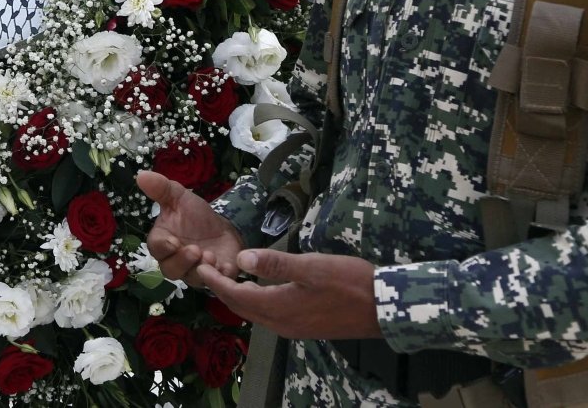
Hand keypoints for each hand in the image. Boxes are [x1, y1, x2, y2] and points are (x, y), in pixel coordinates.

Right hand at [138, 170, 244, 286]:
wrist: (223, 227)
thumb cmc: (196, 215)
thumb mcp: (180, 198)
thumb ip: (161, 189)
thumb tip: (141, 175)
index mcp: (164, 242)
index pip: (157, 249)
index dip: (163, 248)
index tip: (173, 242)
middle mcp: (176, 261)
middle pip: (171, 271)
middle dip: (182, 262)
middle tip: (195, 250)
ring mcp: (195, 272)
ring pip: (191, 280)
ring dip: (200, 270)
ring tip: (210, 256)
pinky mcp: (215, 278)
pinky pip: (215, 284)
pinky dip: (219, 277)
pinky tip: (224, 266)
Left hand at [193, 248, 381, 339]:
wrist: (386, 308)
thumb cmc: (351, 282)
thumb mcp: (312, 266)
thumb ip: (276, 263)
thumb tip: (241, 259)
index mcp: (280, 308)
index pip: (237, 296)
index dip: (217, 281)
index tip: (201, 265)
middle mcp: (282, 324)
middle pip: (242, 308)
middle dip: (223, 289)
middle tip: (209, 268)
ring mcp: (294, 328)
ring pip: (256, 313)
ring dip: (239, 296)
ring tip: (229, 276)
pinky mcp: (306, 327)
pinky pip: (271, 315)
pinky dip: (257, 301)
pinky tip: (259, 288)